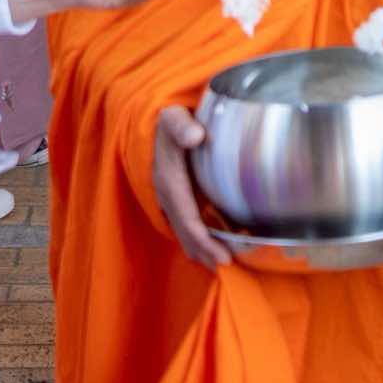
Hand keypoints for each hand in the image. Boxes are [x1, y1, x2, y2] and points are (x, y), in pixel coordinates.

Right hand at [152, 106, 229, 267]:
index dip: (204, 240)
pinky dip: (198, 240)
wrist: (154, 121)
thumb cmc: (170, 120)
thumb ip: (181, 125)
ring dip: (201, 250)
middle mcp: (167, 195)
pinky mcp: (176, 198)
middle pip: (186, 232)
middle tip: (228, 266)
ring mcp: (170, 199)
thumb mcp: (172, 117)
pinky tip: (213, 246)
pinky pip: (185, 224)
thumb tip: (196, 135)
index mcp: (168, 181)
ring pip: (184, 232)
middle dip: (205, 252)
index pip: (187, 219)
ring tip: (222, 263)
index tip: (224, 256)